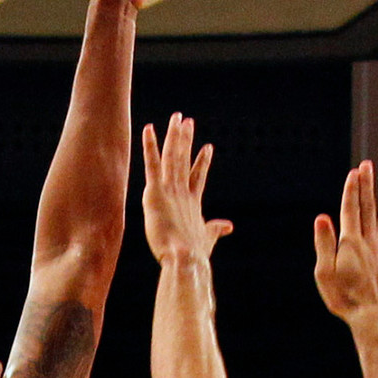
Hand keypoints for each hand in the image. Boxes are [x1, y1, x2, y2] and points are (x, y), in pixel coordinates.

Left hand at [142, 114, 233, 264]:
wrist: (186, 259)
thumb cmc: (194, 254)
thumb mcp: (207, 238)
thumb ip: (215, 229)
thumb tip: (228, 226)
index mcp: (193, 203)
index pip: (198, 177)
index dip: (202, 162)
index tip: (208, 147)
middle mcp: (183, 192)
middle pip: (185, 160)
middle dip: (186, 139)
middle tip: (187, 121)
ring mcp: (171, 190)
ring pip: (173, 156)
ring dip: (174, 136)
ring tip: (177, 118)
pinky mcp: (156, 192)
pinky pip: (152, 164)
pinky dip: (150, 146)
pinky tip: (149, 129)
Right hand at [313, 161, 377, 323]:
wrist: (373, 319)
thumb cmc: (344, 299)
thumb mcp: (325, 273)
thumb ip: (324, 244)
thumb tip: (322, 218)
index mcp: (351, 244)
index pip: (350, 210)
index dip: (352, 190)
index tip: (355, 172)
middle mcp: (371, 244)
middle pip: (368, 210)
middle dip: (367, 186)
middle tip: (368, 165)